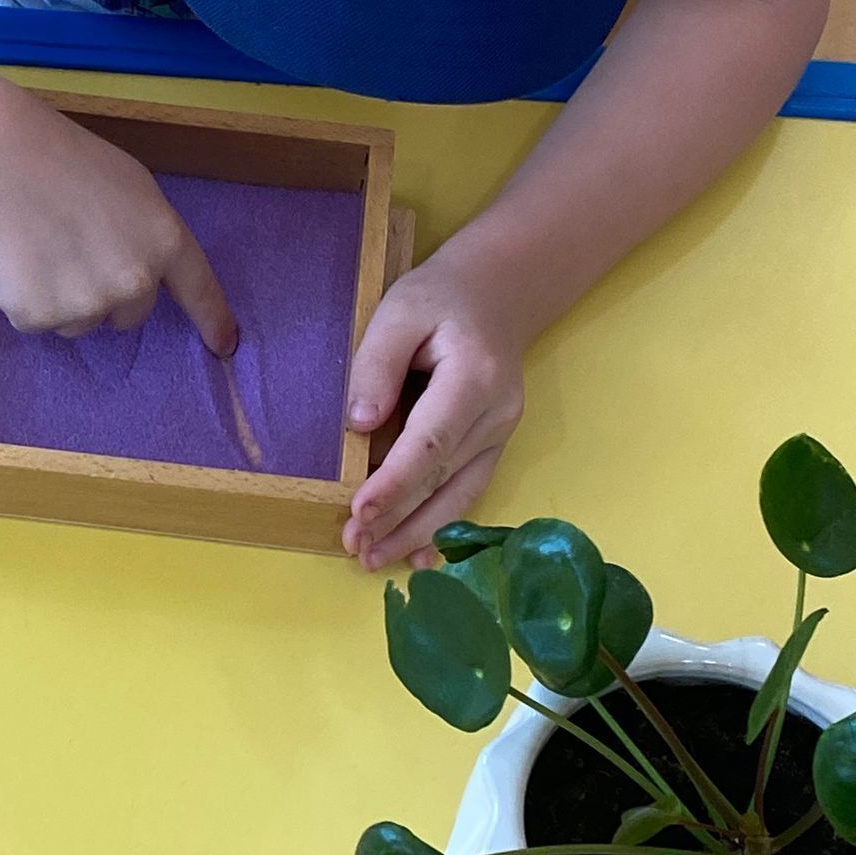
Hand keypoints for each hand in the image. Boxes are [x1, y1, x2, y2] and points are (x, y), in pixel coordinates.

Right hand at [0, 76, 237, 350]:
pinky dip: (26, 298)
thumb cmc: (63, 161)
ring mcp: (86, 304)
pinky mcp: (39, 317)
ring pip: (81, 322)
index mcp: (163, 241)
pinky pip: (39, 322)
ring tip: (39, 246)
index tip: (224, 346)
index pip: (199, 290)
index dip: (213, 320)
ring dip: (63, 297)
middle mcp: (133, 282)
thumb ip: (145, 236)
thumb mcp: (130, 188)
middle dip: (106, 292)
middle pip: (129, 315)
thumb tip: (138, 277)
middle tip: (72, 247)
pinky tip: (15, 258)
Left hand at [342, 255, 525, 570]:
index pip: (431, 441)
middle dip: (399, 520)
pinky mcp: (493, 447)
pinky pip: (467, 491)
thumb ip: (377, 364)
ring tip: (373, 559)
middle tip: (355, 549)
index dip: (395, 483)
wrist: (496, 295)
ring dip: (416, 533)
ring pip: (458, 495)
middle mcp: (496, 414)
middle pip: (444, 478)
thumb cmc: (441, 299)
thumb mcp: (400, 310)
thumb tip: (359, 425)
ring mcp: (500, 434)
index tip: (360, 513)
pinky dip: (441, 527)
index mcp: (474, 377)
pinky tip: (416, 556)